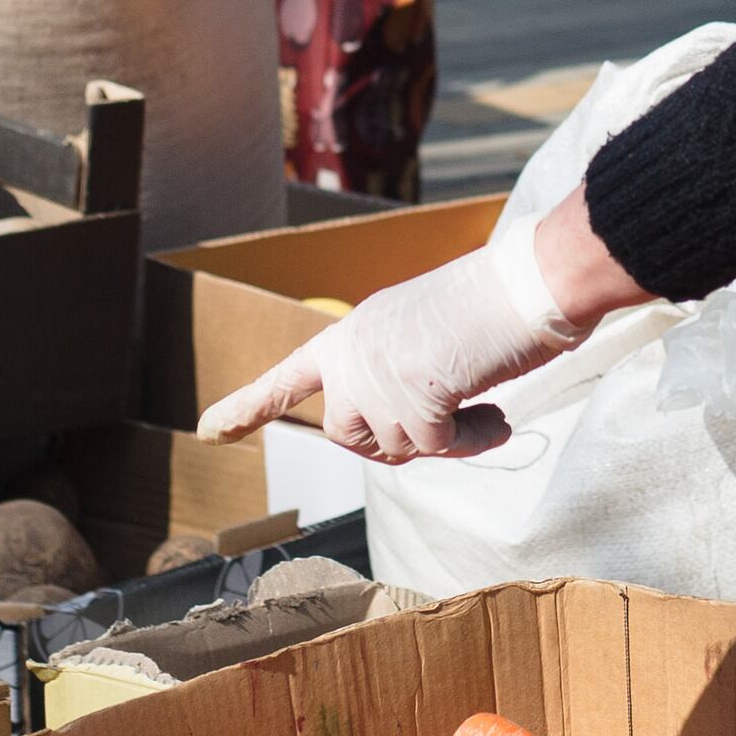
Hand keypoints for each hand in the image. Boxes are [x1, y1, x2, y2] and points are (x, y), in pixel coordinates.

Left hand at [202, 213, 584, 461]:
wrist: (528, 283)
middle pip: (348, 435)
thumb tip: (404, 432)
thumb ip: (395, 374)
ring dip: (443, 440)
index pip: (288, 376)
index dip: (247, 406)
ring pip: (393, 449)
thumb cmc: (490, 304)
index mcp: (352, 333)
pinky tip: (494, 414)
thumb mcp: (421, 335)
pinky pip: (435, 453)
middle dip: (393, 442)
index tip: (208, 429)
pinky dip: (470, 442)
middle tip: (448, 420)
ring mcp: (378, 377)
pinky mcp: (412, 401)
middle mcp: (353, 353)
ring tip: (481, 403)